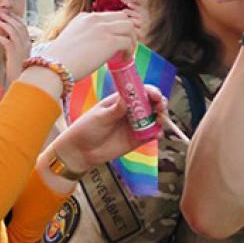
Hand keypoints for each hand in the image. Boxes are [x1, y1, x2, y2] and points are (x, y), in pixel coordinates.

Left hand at [0, 11, 31, 86]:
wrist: (21, 83)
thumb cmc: (17, 69)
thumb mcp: (18, 55)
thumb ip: (15, 45)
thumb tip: (7, 36)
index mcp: (28, 44)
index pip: (23, 26)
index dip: (15, 18)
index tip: (7, 13)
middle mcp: (27, 45)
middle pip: (19, 26)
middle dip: (9, 18)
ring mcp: (21, 50)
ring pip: (14, 32)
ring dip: (4, 24)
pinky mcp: (15, 56)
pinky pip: (8, 43)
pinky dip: (2, 38)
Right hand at [39, 9, 141, 75]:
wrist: (54, 67)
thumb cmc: (58, 60)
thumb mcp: (71, 41)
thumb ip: (84, 38)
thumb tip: (93, 49)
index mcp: (84, 17)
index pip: (108, 16)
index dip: (116, 28)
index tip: (116, 41)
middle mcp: (94, 19)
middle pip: (122, 17)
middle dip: (127, 31)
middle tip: (126, 46)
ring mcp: (103, 28)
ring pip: (129, 27)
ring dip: (132, 40)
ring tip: (127, 53)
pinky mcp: (110, 41)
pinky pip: (128, 42)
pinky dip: (129, 51)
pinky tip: (124, 59)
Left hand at [52, 84, 169, 169]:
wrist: (81, 151)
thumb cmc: (86, 129)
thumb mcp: (99, 117)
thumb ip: (114, 110)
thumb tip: (125, 99)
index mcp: (121, 100)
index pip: (140, 91)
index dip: (150, 91)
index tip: (154, 95)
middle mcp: (131, 111)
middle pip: (151, 103)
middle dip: (160, 102)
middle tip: (160, 106)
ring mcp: (136, 124)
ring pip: (155, 118)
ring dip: (161, 117)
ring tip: (160, 120)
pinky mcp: (138, 139)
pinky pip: (152, 134)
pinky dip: (157, 133)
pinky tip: (156, 134)